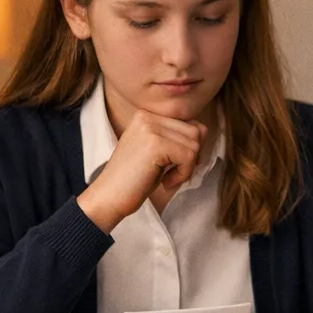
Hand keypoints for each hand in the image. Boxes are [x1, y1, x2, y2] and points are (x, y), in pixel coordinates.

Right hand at [77, 109, 205, 232]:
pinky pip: (189, 157)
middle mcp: (147, 116)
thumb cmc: (135, 179)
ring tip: (167, 177)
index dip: (189, 149)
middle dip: (191, 157)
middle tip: (172, 173)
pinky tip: (165, 183)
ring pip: (195, 144)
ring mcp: (150, 128)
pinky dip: (183, 174)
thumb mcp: (157, 151)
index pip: (189, 124)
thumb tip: (204, 131)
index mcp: (146, 115)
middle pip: (196, 132)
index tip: (172, 166)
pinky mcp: (155, 144)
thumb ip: (176, 137)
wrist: (109, 197)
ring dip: (187, 167)